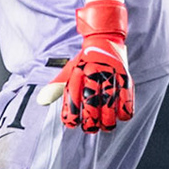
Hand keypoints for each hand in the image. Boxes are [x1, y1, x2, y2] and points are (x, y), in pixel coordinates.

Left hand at [36, 0, 133, 131]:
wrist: (104, 39)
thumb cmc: (84, 60)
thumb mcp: (68, 70)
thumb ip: (56, 87)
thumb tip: (41, 101)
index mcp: (78, 74)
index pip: (72, 100)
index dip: (71, 116)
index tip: (71, 124)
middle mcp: (93, 75)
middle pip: (91, 107)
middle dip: (90, 123)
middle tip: (89, 128)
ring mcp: (110, 77)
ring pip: (110, 109)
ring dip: (107, 122)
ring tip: (105, 126)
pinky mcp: (125, 78)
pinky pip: (127, 102)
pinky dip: (124, 113)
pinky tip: (120, 115)